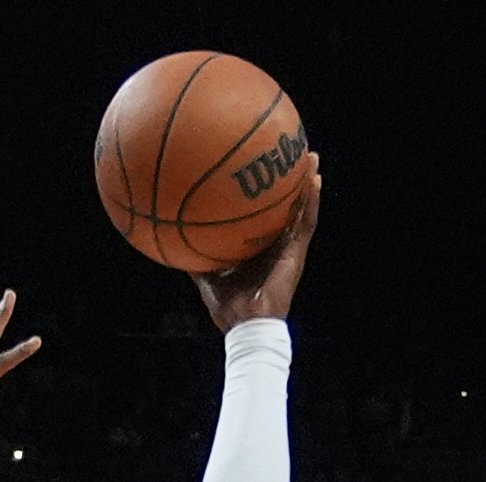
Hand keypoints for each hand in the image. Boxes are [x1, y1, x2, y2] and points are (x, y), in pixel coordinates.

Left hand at [195, 158, 320, 332]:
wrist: (246, 324)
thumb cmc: (227, 307)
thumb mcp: (204, 276)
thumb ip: (193, 256)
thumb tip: (171, 236)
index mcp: (258, 248)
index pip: (263, 216)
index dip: (264, 195)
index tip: (260, 169)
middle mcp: (275, 244)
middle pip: (285, 206)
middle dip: (288, 181)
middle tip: (287, 153)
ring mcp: (288, 248)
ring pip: (302, 209)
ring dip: (307, 183)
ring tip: (311, 157)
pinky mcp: (297, 254)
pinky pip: (307, 223)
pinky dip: (311, 202)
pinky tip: (314, 180)